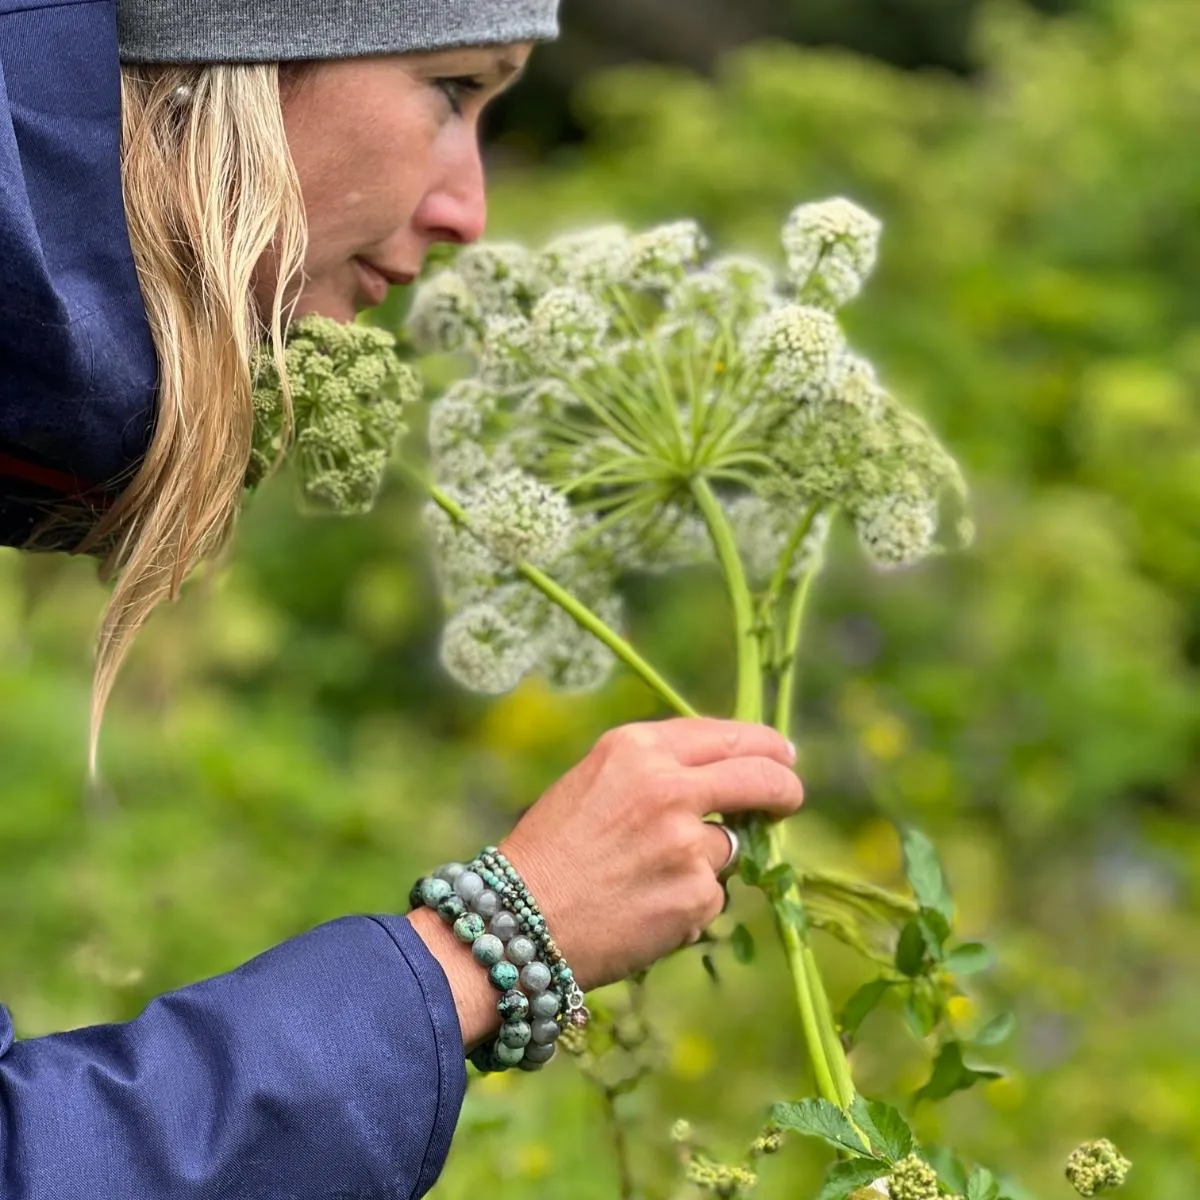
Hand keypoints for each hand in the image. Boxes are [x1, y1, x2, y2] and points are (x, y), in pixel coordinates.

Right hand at [500, 716, 803, 991]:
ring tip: (647, 878)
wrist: (518, 922)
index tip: (781, 757)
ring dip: (706, 860)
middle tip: (788, 797)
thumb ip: (655, 768)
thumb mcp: (595, 780)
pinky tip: (644, 908)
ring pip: (730, 846)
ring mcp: (687, 843)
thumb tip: (725, 772)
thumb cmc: (551, 850)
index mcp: (638, 748)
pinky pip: (711, 894)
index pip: (728, 735)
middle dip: (784, 787)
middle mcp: (668, 787)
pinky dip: (688, 902)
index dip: (765, 746)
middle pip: (761, 776)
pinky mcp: (696, 895)